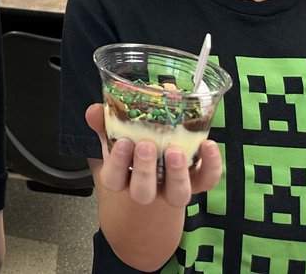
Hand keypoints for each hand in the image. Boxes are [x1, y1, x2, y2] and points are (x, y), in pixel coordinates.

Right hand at [85, 103, 220, 206]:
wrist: (158, 171)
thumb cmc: (133, 151)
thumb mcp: (114, 137)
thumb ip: (104, 123)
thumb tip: (94, 109)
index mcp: (122, 177)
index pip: (114, 179)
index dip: (117, 164)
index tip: (124, 142)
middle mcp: (147, 188)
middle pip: (143, 192)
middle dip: (145, 170)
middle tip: (147, 145)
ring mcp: (173, 189)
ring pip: (177, 195)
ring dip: (177, 174)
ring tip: (175, 151)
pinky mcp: (197, 184)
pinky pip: (206, 181)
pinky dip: (211, 166)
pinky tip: (207, 145)